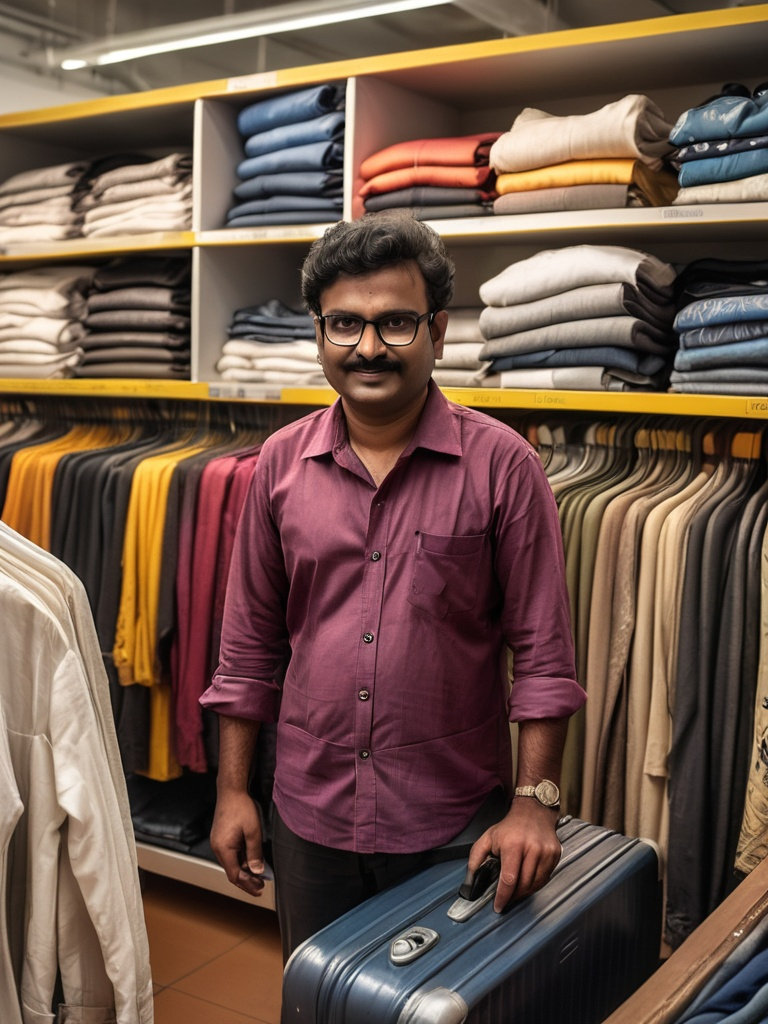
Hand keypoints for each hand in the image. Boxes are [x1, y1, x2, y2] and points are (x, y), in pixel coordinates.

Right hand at [210, 790, 265, 897]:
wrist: (231, 790)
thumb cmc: (242, 807)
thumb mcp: (253, 831)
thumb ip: (255, 853)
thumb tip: (258, 871)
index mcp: (223, 849)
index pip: (235, 875)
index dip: (247, 884)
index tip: (260, 889)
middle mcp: (218, 848)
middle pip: (232, 871)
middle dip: (247, 880)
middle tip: (261, 886)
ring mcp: (218, 842)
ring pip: (232, 863)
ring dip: (245, 870)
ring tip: (259, 875)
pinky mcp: (221, 837)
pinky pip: (231, 854)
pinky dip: (241, 860)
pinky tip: (251, 860)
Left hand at [466, 798, 560, 912]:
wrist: (533, 811)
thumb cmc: (510, 826)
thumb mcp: (488, 837)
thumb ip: (476, 858)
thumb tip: (470, 880)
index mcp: (513, 844)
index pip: (509, 879)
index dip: (503, 896)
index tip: (498, 906)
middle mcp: (532, 848)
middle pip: (524, 884)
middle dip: (513, 896)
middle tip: (506, 899)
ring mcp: (546, 852)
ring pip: (536, 884)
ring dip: (524, 892)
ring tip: (516, 891)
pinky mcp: (555, 854)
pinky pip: (545, 878)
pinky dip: (536, 884)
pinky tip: (527, 881)